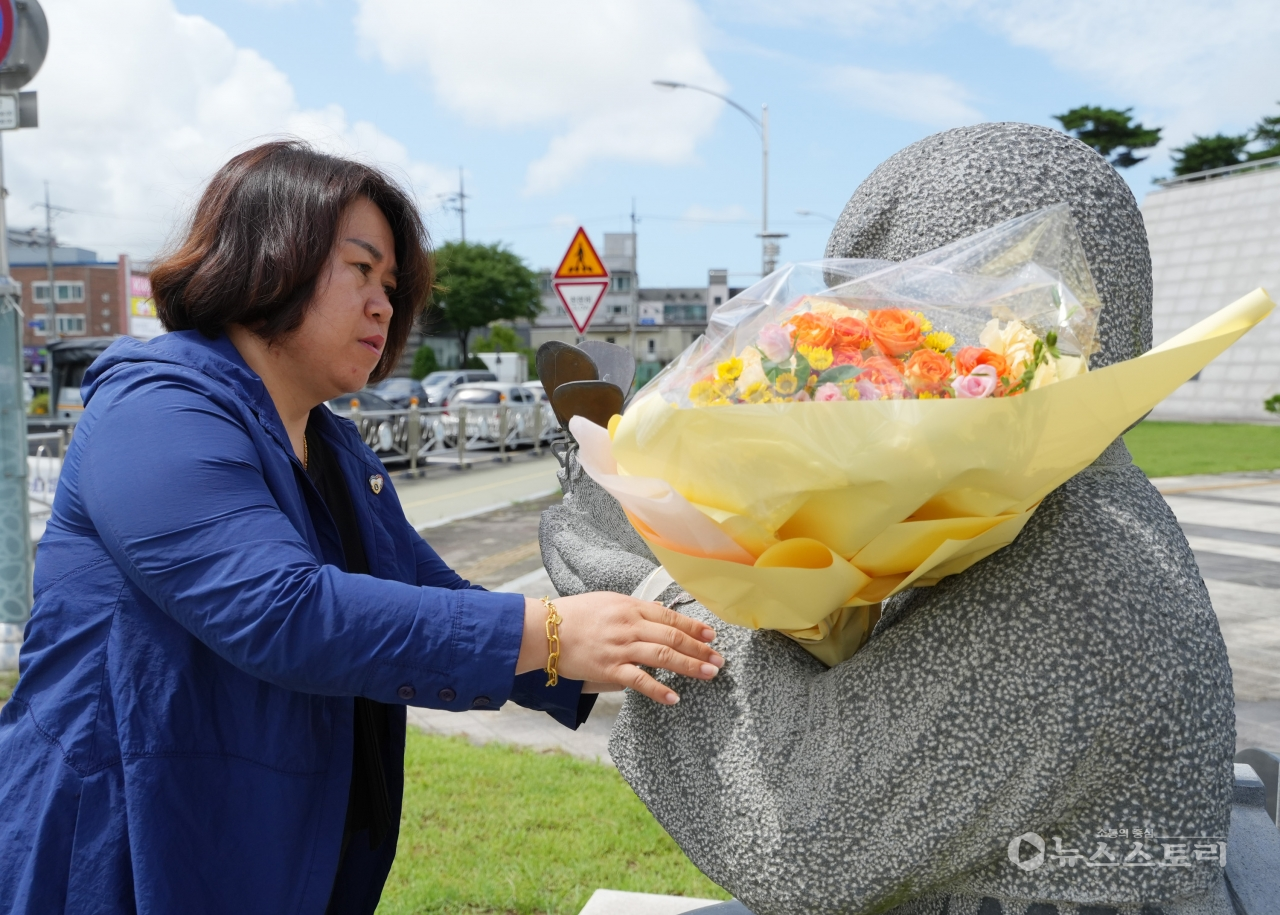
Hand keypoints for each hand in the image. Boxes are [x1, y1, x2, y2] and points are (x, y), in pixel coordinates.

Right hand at [516, 594, 722, 704]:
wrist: (545, 630)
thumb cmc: (575, 614)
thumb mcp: (608, 602)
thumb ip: (634, 610)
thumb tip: (658, 616)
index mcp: (630, 607)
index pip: (670, 616)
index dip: (694, 627)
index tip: (712, 635)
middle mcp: (630, 626)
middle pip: (673, 637)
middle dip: (700, 648)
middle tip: (719, 659)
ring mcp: (620, 648)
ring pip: (663, 656)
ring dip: (690, 666)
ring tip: (709, 674)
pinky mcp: (609, 669)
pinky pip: (639, 681)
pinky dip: (658, 690)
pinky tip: (674, 698)